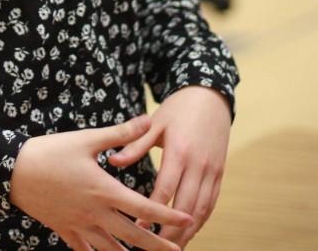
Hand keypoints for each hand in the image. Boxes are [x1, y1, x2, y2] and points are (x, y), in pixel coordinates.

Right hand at [9, 115, 191, 250]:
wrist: (14, 171)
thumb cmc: (51, 151)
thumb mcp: (87, 139)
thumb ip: (120, 134)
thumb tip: (147, 120)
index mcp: (104, 190)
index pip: (143, 207)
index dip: (167, 214)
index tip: (188, 219)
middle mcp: (95, 213)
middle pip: (133, 236)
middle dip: (157, 245)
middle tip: (178, 250)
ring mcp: (79, 225)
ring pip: (111, 249)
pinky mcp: (64, 229)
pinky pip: (85, 250)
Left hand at [108, 88, 231, 247]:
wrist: (210, 98)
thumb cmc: (178, 109)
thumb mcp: (155, 122)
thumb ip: (135, 143)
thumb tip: (113, 160)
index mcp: (179, 151)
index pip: (165, 189)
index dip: (152, 210)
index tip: (137, 227)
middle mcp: (198, 165)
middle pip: (185, 207)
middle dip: (170, 230)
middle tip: (153, 247)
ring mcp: (212, 171)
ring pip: (201, 210)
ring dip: (188, 232)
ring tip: (171, 247)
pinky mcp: (220, 174)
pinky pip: (211, 203)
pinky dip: (201, 221)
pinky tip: (189, 232)